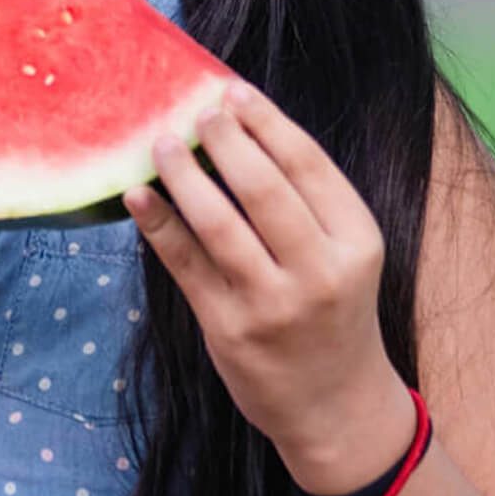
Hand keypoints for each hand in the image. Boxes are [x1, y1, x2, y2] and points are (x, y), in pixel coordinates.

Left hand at [122, 81, 415, 494]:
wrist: (336, 404)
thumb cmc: (333, 310)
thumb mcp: (343, 253)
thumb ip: (302, 201)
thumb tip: (237, 125)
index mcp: (357, 240)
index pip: (307, 164)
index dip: (266, 121)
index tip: (233, 91)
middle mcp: (320, 271)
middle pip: (264, 187)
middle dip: (225, 139)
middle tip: (197, 111)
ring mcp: (273, 304)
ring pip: (220, 223)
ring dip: (184, 175)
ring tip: (163, 142)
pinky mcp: (230, 329)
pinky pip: (186, 265)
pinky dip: (158, 224)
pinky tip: (137, 195)